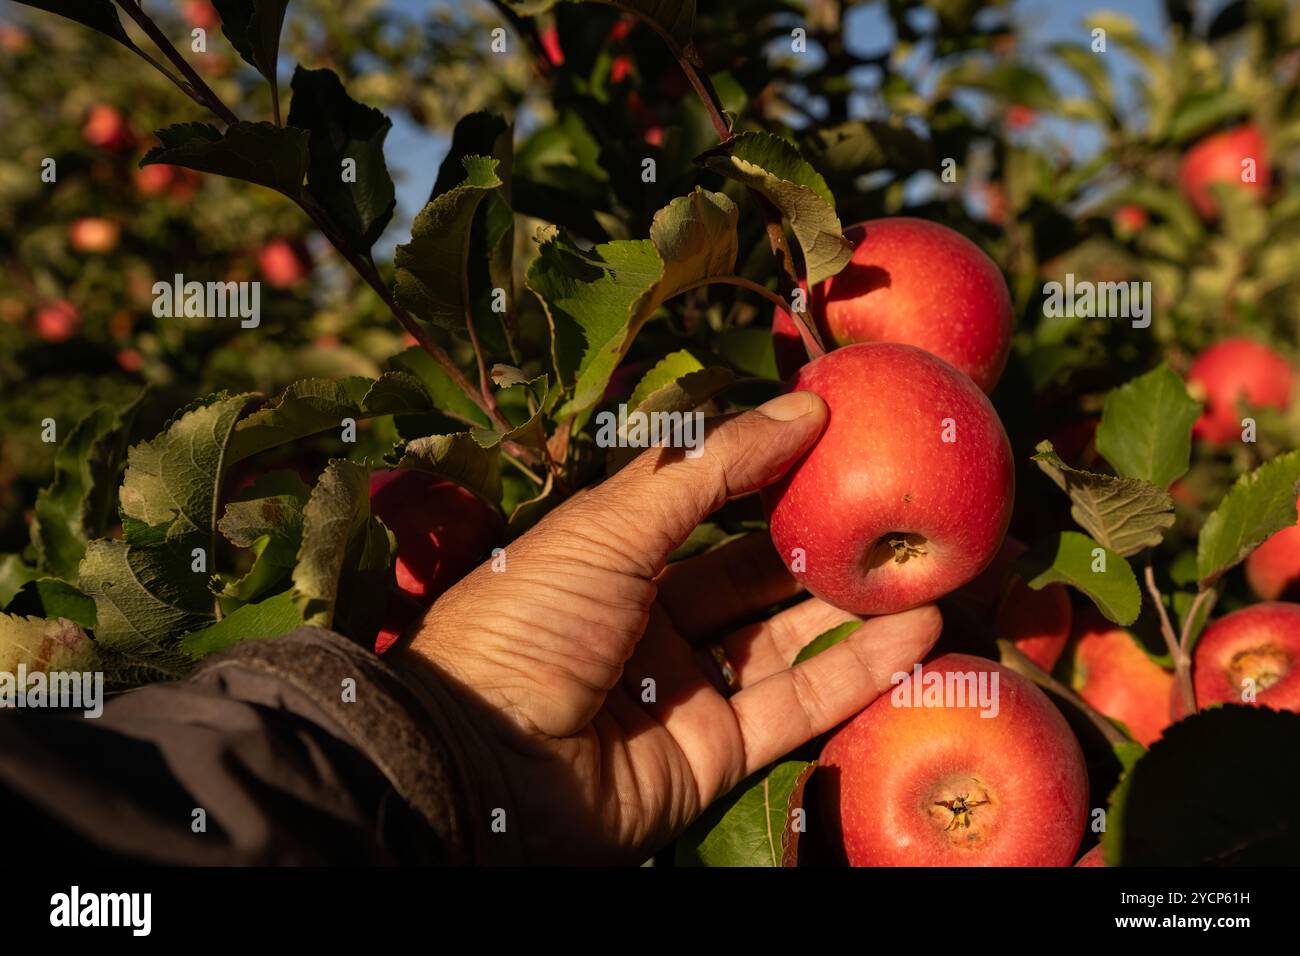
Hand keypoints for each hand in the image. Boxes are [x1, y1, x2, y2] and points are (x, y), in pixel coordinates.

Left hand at [395, 391, 941, 863]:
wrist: (480, 761)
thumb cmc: (529, 618)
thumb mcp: (611, 526)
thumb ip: (710, 469)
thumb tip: (800, 407)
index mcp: (614, 557)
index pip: (709, 506)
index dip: (771, 473)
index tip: (843, 435)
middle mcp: (654, 620)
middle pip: (756, 576)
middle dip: (825, 544)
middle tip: (902, 505)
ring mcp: (686, 689)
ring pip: (788, 639)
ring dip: (859, 606)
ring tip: (933, 563)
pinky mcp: (716, 753)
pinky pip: (798, 704)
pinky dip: (861, 669)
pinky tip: (922, 630)